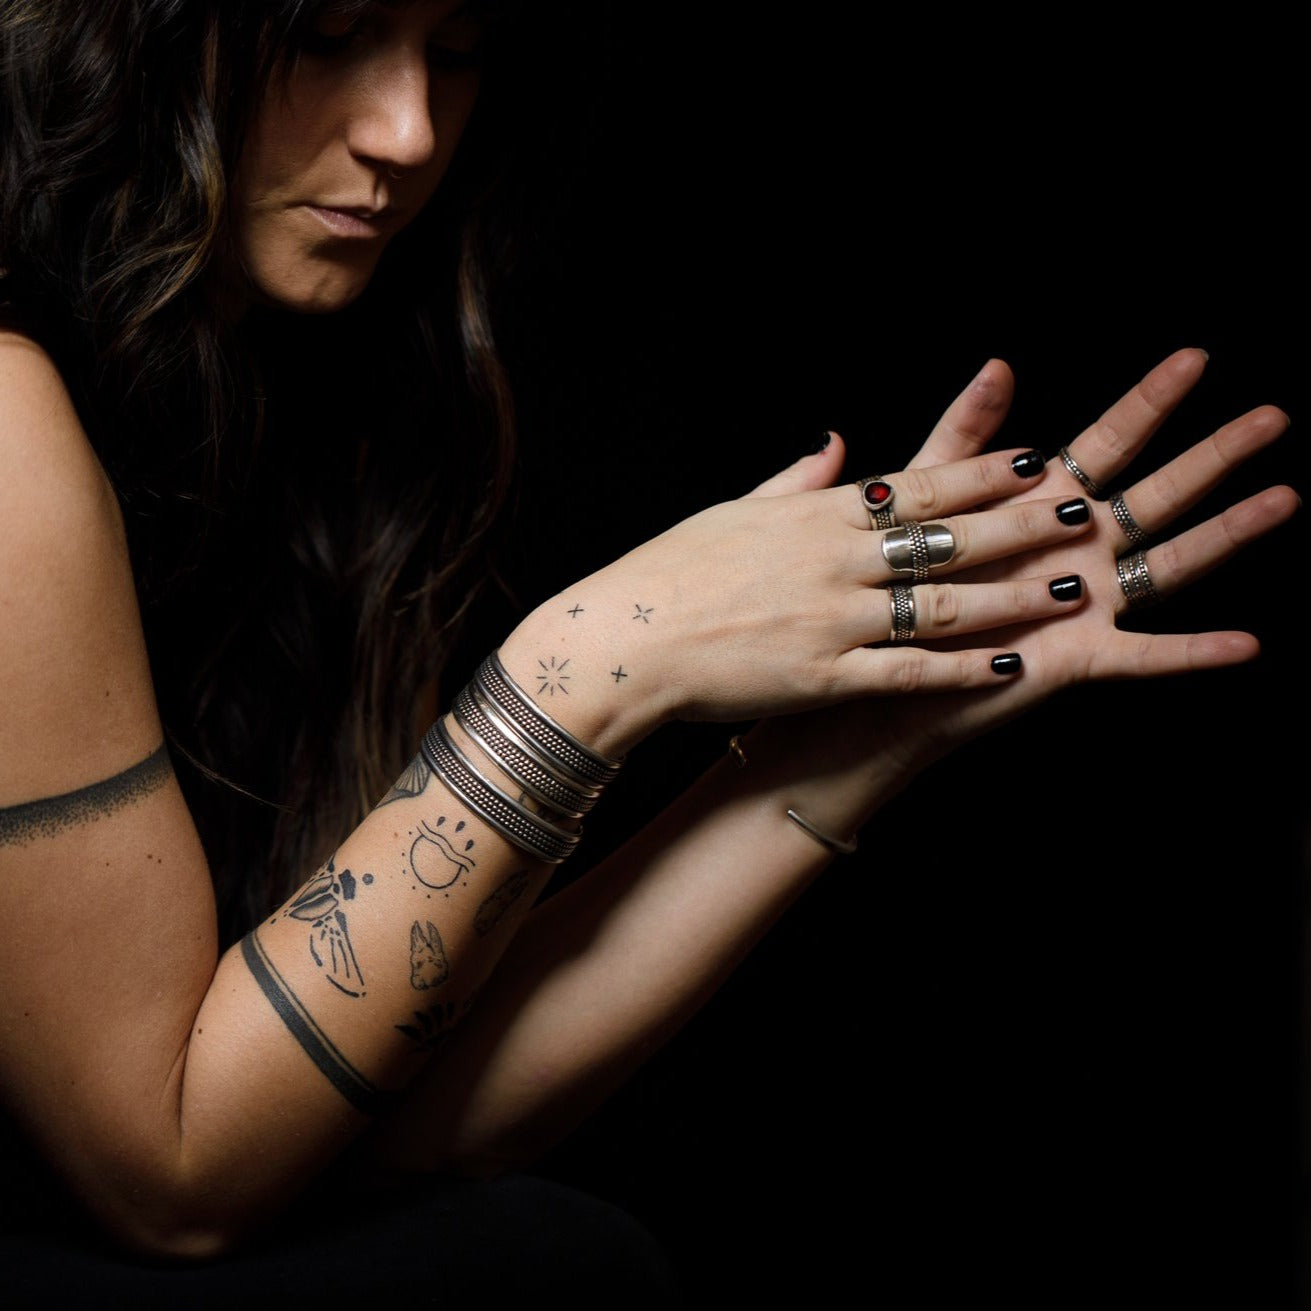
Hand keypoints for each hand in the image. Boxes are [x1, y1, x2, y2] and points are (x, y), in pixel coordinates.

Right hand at [501, 437, 1097, 754]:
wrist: (622, 641)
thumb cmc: (669, 573)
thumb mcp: (732, 511)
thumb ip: (795, 479)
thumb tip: (835, 443)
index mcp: (814, 515)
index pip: (916, 485)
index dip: (982, 473)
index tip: (1036, 458)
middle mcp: (834, 560)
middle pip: (946, 536)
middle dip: (1020, 523)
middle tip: (1081, 511)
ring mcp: (831, 619)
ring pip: (940, 603)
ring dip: (1010, 596)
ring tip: (1069, 591)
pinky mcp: (821, 676)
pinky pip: (906, 670)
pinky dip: (960, 668)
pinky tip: (1007, 665)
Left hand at [748, 350, 1296, 779]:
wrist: (871, 679)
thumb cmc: (895, 589)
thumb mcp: (925, 499)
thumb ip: (962, 438)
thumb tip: (999, 364)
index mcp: (1038, 507)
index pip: (1108, 443)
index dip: (1149, 401)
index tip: (1195, 356)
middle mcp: (1074, 551)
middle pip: (1157, 493)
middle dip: (1214, 454)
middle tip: (1273, 414)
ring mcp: (1083, 605)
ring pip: (1169, 562)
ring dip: (1228, 533)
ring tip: (1285, 497)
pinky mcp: (1075, 658)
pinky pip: (1142, 656)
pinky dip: (1190, 653)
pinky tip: (1245, 644)